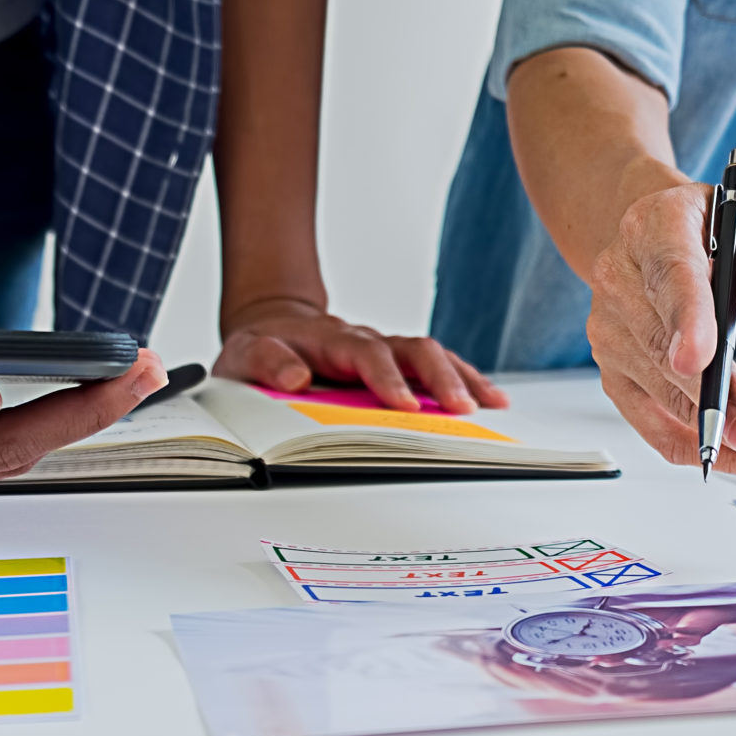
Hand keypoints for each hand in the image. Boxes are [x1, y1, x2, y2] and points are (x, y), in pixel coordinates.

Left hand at [214, 294, 505, 413]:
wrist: (273, 328)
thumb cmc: (263, 348)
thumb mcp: (244, 355)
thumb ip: (266, 363)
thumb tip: (296, 379)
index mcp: (331, 341)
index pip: (366, 356)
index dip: (388, 380)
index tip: (406, 405)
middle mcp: (366, 341)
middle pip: (413, 350)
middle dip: (440, 378)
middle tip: (461, 408)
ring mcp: (385, 350)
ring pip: (431, 356)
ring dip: (462, 378)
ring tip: (491, 404)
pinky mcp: (398, 362)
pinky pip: (436, 366)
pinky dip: (465, 379)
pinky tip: (490, 398)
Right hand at [581, 180, 735, 482]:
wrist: (660, 239)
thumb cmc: (715, 229)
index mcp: (655, 228)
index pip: (671, 276)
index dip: (686, 319)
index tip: (701, 358)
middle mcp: (620, 280)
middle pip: (668, 352)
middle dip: (718, 400)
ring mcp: (611, 332)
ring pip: (669, 398)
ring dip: (727, 436)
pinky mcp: (616, 374)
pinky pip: (657, 427)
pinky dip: (702, 448)